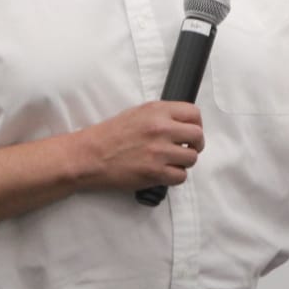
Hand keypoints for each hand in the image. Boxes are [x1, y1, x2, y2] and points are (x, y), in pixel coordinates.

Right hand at [76, 101, 203, 190]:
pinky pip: (181, 176)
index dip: (196, 124)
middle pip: (197, 136)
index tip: (191, 131)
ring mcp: (159, 151)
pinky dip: (174, 176)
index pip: (194, 113)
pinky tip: (163, 172)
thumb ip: (161, 115)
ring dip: (184, 162)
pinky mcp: (155, 172)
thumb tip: (182, 122)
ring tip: (171, 161)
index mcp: (157, 111)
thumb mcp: (137, 113)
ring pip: (192, 158)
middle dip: (195, 144)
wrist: (90, 155)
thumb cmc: (110, 135)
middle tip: (186, 148)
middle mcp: (161, 128)